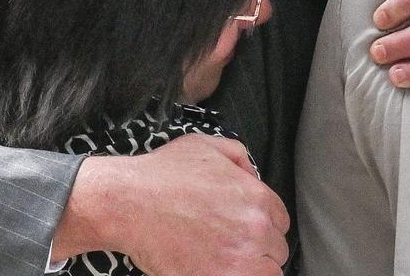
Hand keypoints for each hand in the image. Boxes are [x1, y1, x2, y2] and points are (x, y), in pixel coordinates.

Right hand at [53, 134, 288, 275]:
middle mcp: (255, 228)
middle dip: (258, 247)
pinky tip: (218, 269)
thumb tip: (251, 173)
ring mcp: (239, 258)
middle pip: (276, 250)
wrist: (128, 203)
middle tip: (232, 245)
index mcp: (256, 196)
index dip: (263, 224)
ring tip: (229, 261)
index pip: (280, 221)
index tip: (246, 228)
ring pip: (268, 272)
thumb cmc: (161, 175)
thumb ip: (238, 156)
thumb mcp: (205, 146)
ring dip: (253, 268)